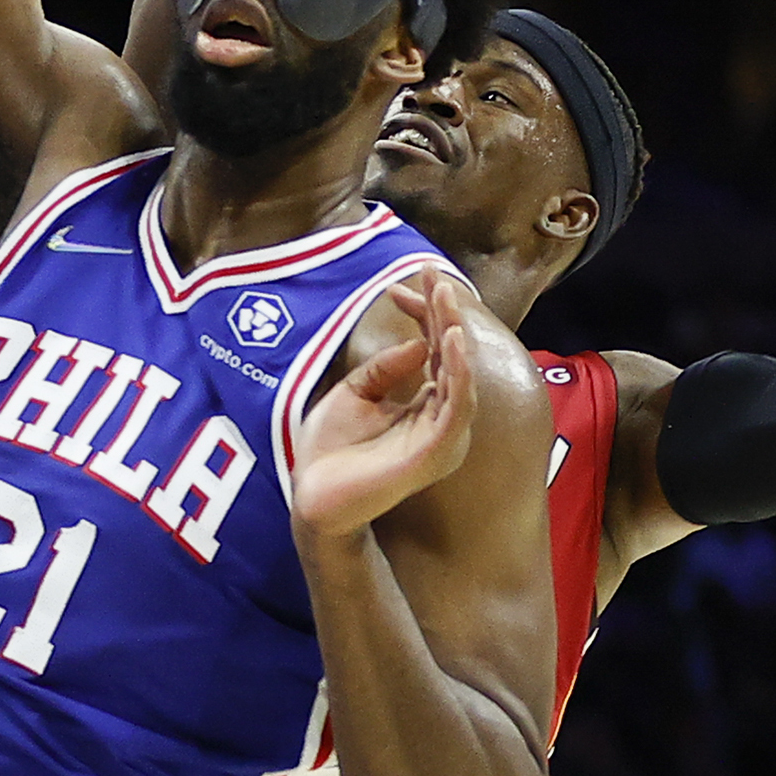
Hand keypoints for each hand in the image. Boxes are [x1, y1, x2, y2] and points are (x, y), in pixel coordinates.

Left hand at [289, 270, 475, 540]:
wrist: (313, 497)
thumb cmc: (332, 452)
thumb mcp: (355, 394)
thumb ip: (386, 369)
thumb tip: (419, 342)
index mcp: (423, 408)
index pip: (436, 354)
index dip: (429, 316)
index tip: (416, 280)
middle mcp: (439, 421)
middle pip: (452, 360)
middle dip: (447, 316)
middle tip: (439, 277)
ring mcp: (442, 438)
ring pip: (461, 378)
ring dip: (455, 336)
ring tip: (446, 299)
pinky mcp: (437, 452)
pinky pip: (456, 406)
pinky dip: (457, 370)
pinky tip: (449, 340)